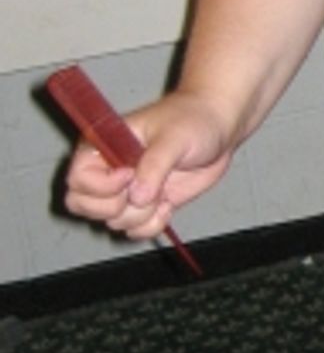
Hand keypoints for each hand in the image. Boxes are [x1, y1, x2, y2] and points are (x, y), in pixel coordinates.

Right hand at [64, 93, 233, 238]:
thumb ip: (154, 166)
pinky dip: (152, 225)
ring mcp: (126, 191)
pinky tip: (168, 205)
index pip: (77, 179)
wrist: (218, 129)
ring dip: (140, 215)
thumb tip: (137, 197)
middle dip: (116, 206)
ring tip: (163, 191)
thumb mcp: (174, 138)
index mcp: (103, 145)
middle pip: (83, 205)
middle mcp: (108, 170)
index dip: (100, 185)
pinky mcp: (145, 205)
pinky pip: (135, 231)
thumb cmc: (192, 121)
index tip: (129, 174)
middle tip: (146, 188)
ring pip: (112, 222)